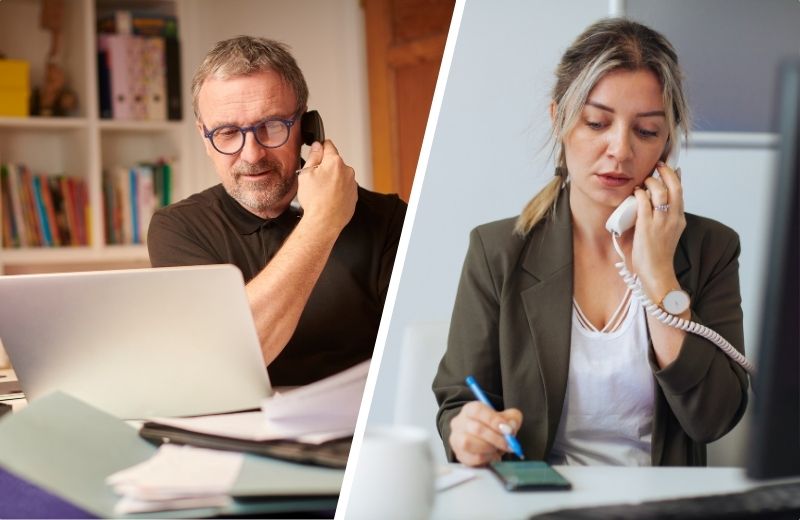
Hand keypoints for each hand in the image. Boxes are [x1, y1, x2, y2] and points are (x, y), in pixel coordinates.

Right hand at [297, 140, 357, 231]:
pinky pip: (344, 188)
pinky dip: (338, 191)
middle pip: (335, 162)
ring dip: (333, 180)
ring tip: (322, 193)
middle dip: (326, 167)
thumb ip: (314, 156)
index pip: (329, 145)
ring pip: (340, 176)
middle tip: (315, 180)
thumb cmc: (314, 200)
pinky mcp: (354, 196)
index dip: (320, 147)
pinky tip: (329, 199)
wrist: (324, 222)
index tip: (316, 152)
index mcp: (335, 162)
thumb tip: (317, 146)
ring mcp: (352, 184)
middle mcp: (347, 171)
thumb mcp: (306, 174)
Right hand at [448, 401, 522, 466]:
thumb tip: (511, 426)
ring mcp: (456, 439)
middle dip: (496, 438)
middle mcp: (459, 422)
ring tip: (497, 449)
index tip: (508, 430)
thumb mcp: (506, 418)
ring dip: (489, 448)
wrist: (484, 442)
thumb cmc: (494, 428)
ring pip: (469, 443)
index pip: (477, 410)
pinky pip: (472, 458)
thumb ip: (512, 418)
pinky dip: (486, 458)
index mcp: (470, 409)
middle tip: (509, 444)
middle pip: (476, 428)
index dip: (493, 420)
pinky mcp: (460, 454)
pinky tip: (492, 455)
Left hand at [631, 162, 686, 300]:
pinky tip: (636, 192)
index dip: (676, 177)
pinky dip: (640, 194)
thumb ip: (664, 218)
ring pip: (660, 192)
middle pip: (674, 188)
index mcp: (679, 220)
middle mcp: (673, 219)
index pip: (680, 193)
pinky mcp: (647, 227)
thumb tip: (656, 203)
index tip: (671, 168)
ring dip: (651, 183)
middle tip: (658, 166)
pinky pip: (644, 203)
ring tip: (644, 182)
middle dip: (666, 173)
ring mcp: (661, 222)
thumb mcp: (667, 233)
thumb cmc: (658, 255)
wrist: (657, 273)